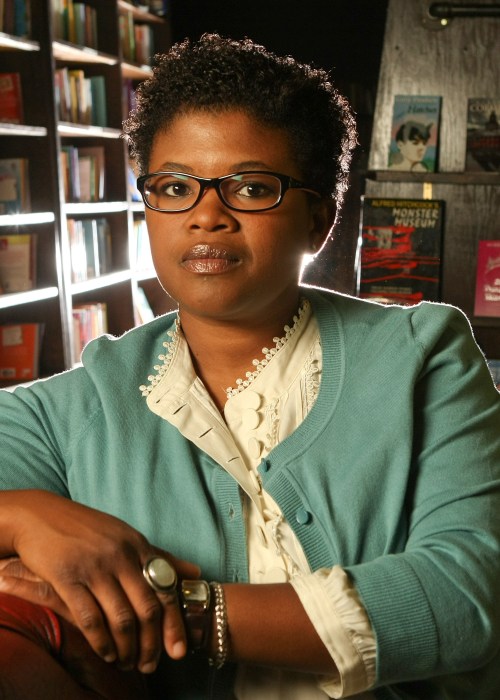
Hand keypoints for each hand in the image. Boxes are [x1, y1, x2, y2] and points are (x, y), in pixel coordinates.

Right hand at [3, 490, 199, 672]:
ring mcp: (94, 566)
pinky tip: (105, 653)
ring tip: (126, 663)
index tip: (178, 651)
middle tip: (148, 665)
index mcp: (138, 545)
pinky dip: (100, 642)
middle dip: (151, 643)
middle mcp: (121, 555)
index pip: (166, 590)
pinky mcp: (67, 577)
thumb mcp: (126, 536)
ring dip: (126, 648)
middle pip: (147, 608)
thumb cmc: (86, 529)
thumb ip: (159, 557)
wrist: (40, 515)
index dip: (174, 624)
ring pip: (121, 618)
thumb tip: (195, 572)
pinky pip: (90, 618)